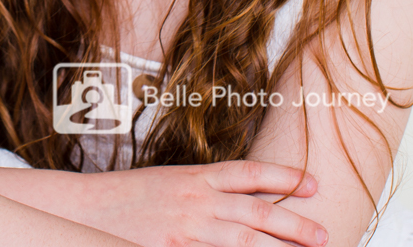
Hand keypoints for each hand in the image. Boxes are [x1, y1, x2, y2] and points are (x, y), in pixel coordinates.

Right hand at [73, 160, 327, 246]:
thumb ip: (202, 192)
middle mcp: (197, 199)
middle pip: (256, 211)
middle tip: (324, 233)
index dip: (283, 176)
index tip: (312, 183)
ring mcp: (189, 227)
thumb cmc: (127, 198)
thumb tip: (237, 202)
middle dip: (294, 223)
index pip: (248, 173)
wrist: (87, 207)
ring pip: (246, 240)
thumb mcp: (168, 184)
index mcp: (195, 177)